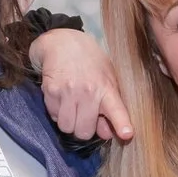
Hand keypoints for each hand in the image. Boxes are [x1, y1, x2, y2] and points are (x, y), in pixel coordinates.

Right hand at [29, 28, 133, 142]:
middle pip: (84, 131)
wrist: (63, 42)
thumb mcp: (107, 78)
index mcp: (106, 88)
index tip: (126, 134)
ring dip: (68, 122)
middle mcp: (89, 91)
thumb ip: (109, 106)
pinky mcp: (51, 91)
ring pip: (66, 127)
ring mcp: (69, 91)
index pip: (116, 109)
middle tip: (83, 117)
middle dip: (83, 129)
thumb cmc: (90, 62)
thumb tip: (106, 133)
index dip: (121, 123)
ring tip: (71, 107)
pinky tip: (61, 98)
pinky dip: (56, 112)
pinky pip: (53, 116)